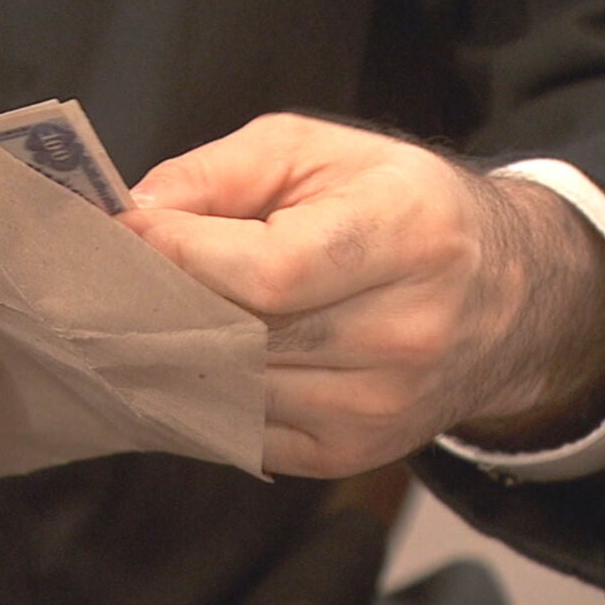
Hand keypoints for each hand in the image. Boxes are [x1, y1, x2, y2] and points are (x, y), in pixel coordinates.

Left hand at [119, 114, 604, 477]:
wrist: (502, 294)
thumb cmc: (392, 205)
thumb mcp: (315, 152)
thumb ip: (218, 174)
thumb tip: (131, 215)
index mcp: (407, 236)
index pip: (269, 271)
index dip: (180, 255)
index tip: (121, 233)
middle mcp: (405, 332)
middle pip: (241, 336)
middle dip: (159, 304)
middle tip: (102, 279)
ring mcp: (380, 406)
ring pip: (230, 389)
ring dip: (169, 356)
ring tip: (136, 315)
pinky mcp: (350, 453)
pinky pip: (239, 431)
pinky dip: (197, 396)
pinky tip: (182, 359)